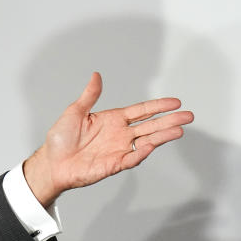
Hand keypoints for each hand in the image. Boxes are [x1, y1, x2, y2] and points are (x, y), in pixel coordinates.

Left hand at [23, 72, 193, 206]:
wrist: (52, 163)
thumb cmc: (60, 139)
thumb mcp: (74, 112)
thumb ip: (89, 96)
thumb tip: (96, 76)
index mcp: (112, 120)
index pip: (141, 111)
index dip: (158, 106)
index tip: (176, 102)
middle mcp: (120, 134)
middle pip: (150, 125)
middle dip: (169, 120)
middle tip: (188, 116)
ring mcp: (119, 149)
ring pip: (146, 141)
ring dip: (163, 137)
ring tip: (179, 130)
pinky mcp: (114, 164)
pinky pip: (131, 158)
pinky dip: (141, 153)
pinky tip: (150, 145)